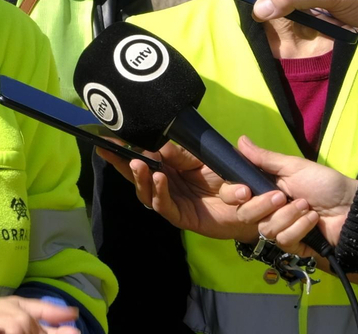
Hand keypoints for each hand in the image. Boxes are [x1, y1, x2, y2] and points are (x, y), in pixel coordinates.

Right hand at [97, 141, 255, 241]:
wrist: (253, 201)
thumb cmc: (228, 176)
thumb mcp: (203, 157)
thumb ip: (181, 153)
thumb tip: (157, 144)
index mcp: (167, 167)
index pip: (140, 157)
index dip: (121, 150)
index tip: (103, 139)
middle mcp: (164, 184)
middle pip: (136, 175)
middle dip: (120, 163)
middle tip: (109, 150)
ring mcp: (171, 201)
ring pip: (146, 193)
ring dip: (140, 177)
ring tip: (138, 162)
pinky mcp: (181, 217)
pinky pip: (164, 206)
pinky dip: (159, 192)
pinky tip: (158, 177)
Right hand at [220, 136, 357, 256]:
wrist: (352, 207)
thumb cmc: (324, 183)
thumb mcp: (293, 167)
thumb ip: (265, 158)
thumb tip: (240, 139)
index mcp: (264, 189)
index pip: (236, 197)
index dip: (234, 196)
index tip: (244, 190)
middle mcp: (268, 210)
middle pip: (246, 215)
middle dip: (264, 206)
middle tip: (282, 196)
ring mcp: (280, 229)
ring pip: (266, 229)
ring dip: (288, 216)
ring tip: (307, 206)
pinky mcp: (293, 245)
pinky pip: (284, 240)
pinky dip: (299, 228)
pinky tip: (313, 221)